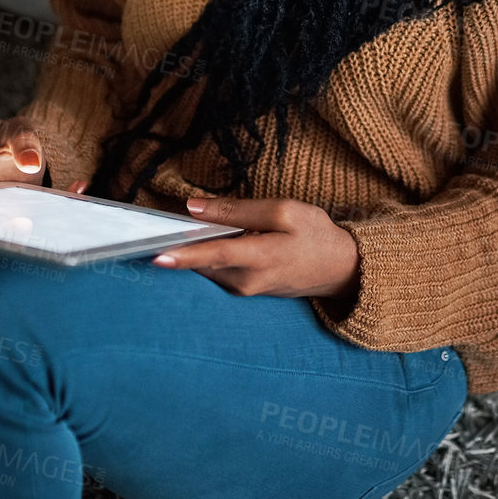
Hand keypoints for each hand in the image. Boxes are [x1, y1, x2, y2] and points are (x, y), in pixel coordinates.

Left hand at [150, 195, 360, 305]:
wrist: (341, 269)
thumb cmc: (316, 235)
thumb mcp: (284, 211)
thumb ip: (237, 209)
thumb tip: (194, 207)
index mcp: (260, 258)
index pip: (214, 256)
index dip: (184, 255)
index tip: (156, 256)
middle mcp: (247, 281)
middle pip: (202, 262)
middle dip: (180, 244)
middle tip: (160, 223)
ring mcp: (245, 290)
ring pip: (207, 267)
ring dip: (195, 249)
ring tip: (189, 227)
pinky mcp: (244, 291)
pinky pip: (216, 272)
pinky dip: (208, 256)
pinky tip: (210, 239)